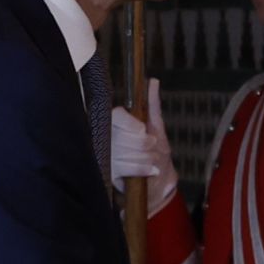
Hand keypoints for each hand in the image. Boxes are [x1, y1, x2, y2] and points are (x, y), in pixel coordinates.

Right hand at [110, 78, 178, 211]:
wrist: (157, 181)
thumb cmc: (155, 152)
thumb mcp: (156, 126)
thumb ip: (152, 105)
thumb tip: (152, 81)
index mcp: (116, 122)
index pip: (116, 116)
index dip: (130, 124)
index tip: (142, 129)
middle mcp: (106, 136)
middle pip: (122, 136)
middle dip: (144, 144)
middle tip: (153, 147)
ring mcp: (105, 154)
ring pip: (124, 152)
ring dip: (145, 157)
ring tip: (152, 160)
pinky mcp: (106, 171)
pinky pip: (123, 167)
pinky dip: (141, 168)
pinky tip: (149, 170)